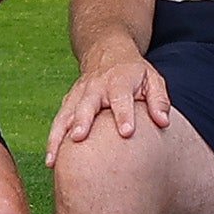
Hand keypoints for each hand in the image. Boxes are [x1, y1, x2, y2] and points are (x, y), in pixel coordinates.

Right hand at [46, 51, 172, 165]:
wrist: (107, 53)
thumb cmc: (133, 73)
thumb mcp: (152, 79)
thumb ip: (158, 100)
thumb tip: (163, 122)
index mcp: (119, 82)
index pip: (121, 98)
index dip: (123, 115)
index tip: (126, 133)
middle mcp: (95, 87)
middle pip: (86, 104)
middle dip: (82, 121)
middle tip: (79, 139)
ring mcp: (78, 95)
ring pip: (65, 115)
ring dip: (57, 136)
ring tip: (53, 160)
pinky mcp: (68, 103)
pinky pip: (58, 121)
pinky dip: (53, 139)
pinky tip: (51, 160)